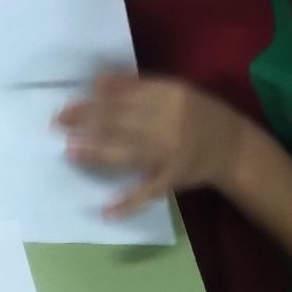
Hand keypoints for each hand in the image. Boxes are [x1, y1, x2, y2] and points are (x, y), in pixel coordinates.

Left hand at [57, 76, 255, 218]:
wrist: (233, 146)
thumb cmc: (197, 113)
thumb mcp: (172, 89)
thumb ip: (135, 84)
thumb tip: (98, 79)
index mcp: (168, 96)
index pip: (124, 98)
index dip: (94, 102)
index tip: (67, 105)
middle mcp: (169, 123)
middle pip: (122, 122)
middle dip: (87, 122)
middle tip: (58, 123)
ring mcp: (171, 154)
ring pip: (129, 153)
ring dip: (99, 153)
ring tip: (70, 152)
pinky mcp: (173, 179)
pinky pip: (148, 192)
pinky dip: (129, 203)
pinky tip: (107, 212)